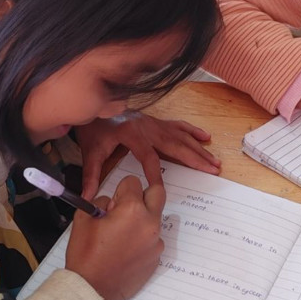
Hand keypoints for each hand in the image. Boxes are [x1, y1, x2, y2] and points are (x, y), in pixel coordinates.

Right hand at [66, 176, 164, 299]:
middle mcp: (150, 223)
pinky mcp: (157, 256)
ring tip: (122, 235)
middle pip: (157, 192)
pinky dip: (143, 238)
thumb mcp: (83, 218)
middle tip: (126, 208)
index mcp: (132, 210)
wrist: (92, 289)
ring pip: (155, 218)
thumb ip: (100, 201)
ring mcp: (156, 242)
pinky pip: (154, 238)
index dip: (119, 190)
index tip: (112, 205)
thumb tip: (111, 202)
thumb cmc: (85, 255)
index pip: (133, 182)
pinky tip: (126, 250)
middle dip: (142, 195)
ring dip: (142, 219)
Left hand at [77, 112, 220, 199]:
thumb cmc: (94, 127)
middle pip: (175, 145)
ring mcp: (154, 122)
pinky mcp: (156, 121)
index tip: (160, 189)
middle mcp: (148, 127)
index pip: (148, 158)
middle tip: (213, 170)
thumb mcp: (90, 151)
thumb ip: (91, 174)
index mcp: (132, 134)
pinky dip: (192, 131)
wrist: (95, 102)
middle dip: (195, 159)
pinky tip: (206, 137)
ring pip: (181, 136)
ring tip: (214, 160)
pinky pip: (178, 125)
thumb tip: (86, 197)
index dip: (154, 174)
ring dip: (199, 149)